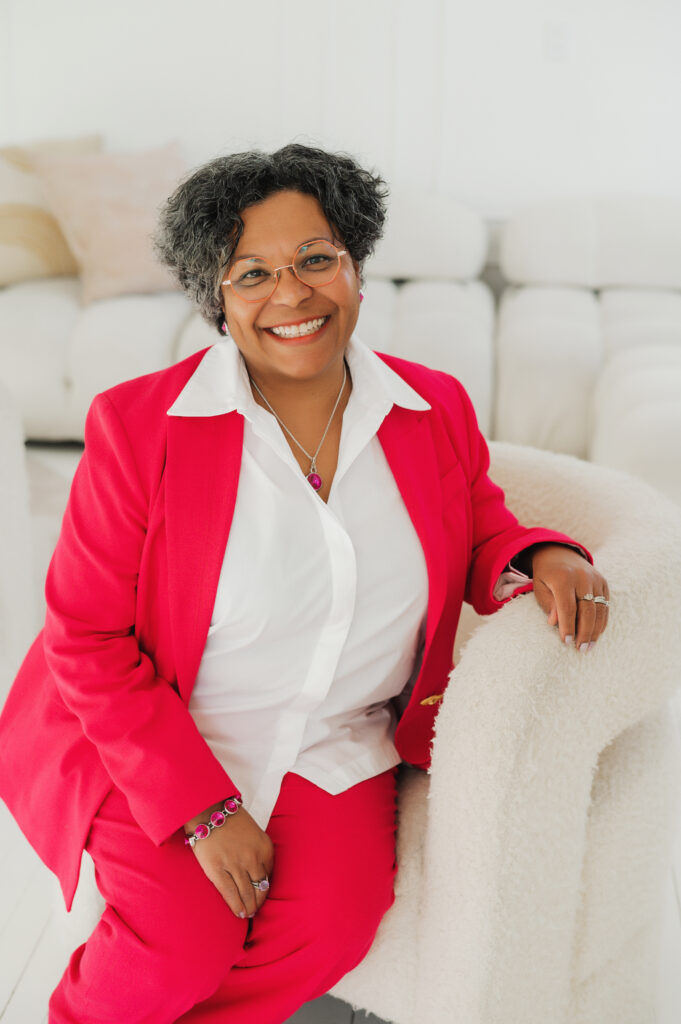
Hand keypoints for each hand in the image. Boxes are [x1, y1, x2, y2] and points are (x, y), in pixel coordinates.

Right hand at [184, 801, 273, 918]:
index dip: (264, 888)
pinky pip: (230, 894)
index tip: (260, 894)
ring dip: (249, 907)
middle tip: (255, 910)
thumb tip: (260, 874)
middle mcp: (253, 858)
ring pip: (247, 894)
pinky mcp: (217, 870)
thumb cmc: (231, 821)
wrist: (209, 810)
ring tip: (248, 914)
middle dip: (258, 902)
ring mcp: (235, 865)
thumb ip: (258, 852)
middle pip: (260, 888)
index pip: (269, 875)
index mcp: (265, 848)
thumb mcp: (254, 833)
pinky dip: (236, 906)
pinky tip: (239, 914)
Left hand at [529, 544, 609, 651]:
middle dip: (584, 632)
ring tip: (589, 647)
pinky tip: (596, 634)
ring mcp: (595, 579)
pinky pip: (605, 605)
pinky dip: (602, 621)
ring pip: (599, 609)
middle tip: (581, 649)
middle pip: (587, 610)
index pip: (568, 607)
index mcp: (563, 577)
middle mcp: (582, 577)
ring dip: (595, 630)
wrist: (559, 552)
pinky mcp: (603, 582)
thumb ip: (548, 604)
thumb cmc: (546, 575)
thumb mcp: (539, 587)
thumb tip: (555, 623)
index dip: (568, 626)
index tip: (566, 642)